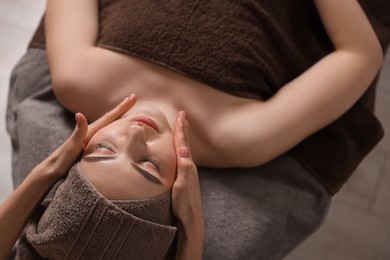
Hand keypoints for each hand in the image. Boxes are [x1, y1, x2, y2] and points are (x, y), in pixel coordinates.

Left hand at [43, 94, 136, 179]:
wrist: (53, 169)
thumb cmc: (62, 159)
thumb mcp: (72, 145)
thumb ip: (78, 131)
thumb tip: (79, 114)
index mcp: (90, 130)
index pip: (109, 117)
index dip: (121, 107)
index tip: (133, 97)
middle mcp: (92, 132)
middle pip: (111, 117)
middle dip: (123, 108)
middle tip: (134, 97)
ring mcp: (92, 139)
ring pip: (110, 125)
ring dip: (119, 117)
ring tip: (129, 111)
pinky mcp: (91, 145)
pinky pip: (107, 134)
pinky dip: (115, 129)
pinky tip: (117, 130)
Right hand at [172, 111, 203, 259]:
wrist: (192, 219)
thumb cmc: (185, 204)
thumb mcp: (182, 185)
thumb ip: (184, 167)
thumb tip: (183, 149)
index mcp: (187, 165)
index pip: (183, 143)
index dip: (181, 129)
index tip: (181, 114)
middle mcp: (189, 167)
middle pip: (186, 143)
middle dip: (183, 129)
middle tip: (182, 115)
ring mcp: (189, 173)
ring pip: (185, 150)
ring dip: (183, 137)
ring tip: (182, 129)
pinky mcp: (186, 179)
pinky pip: (183, 158)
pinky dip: (181, 149)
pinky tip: (180, 153)